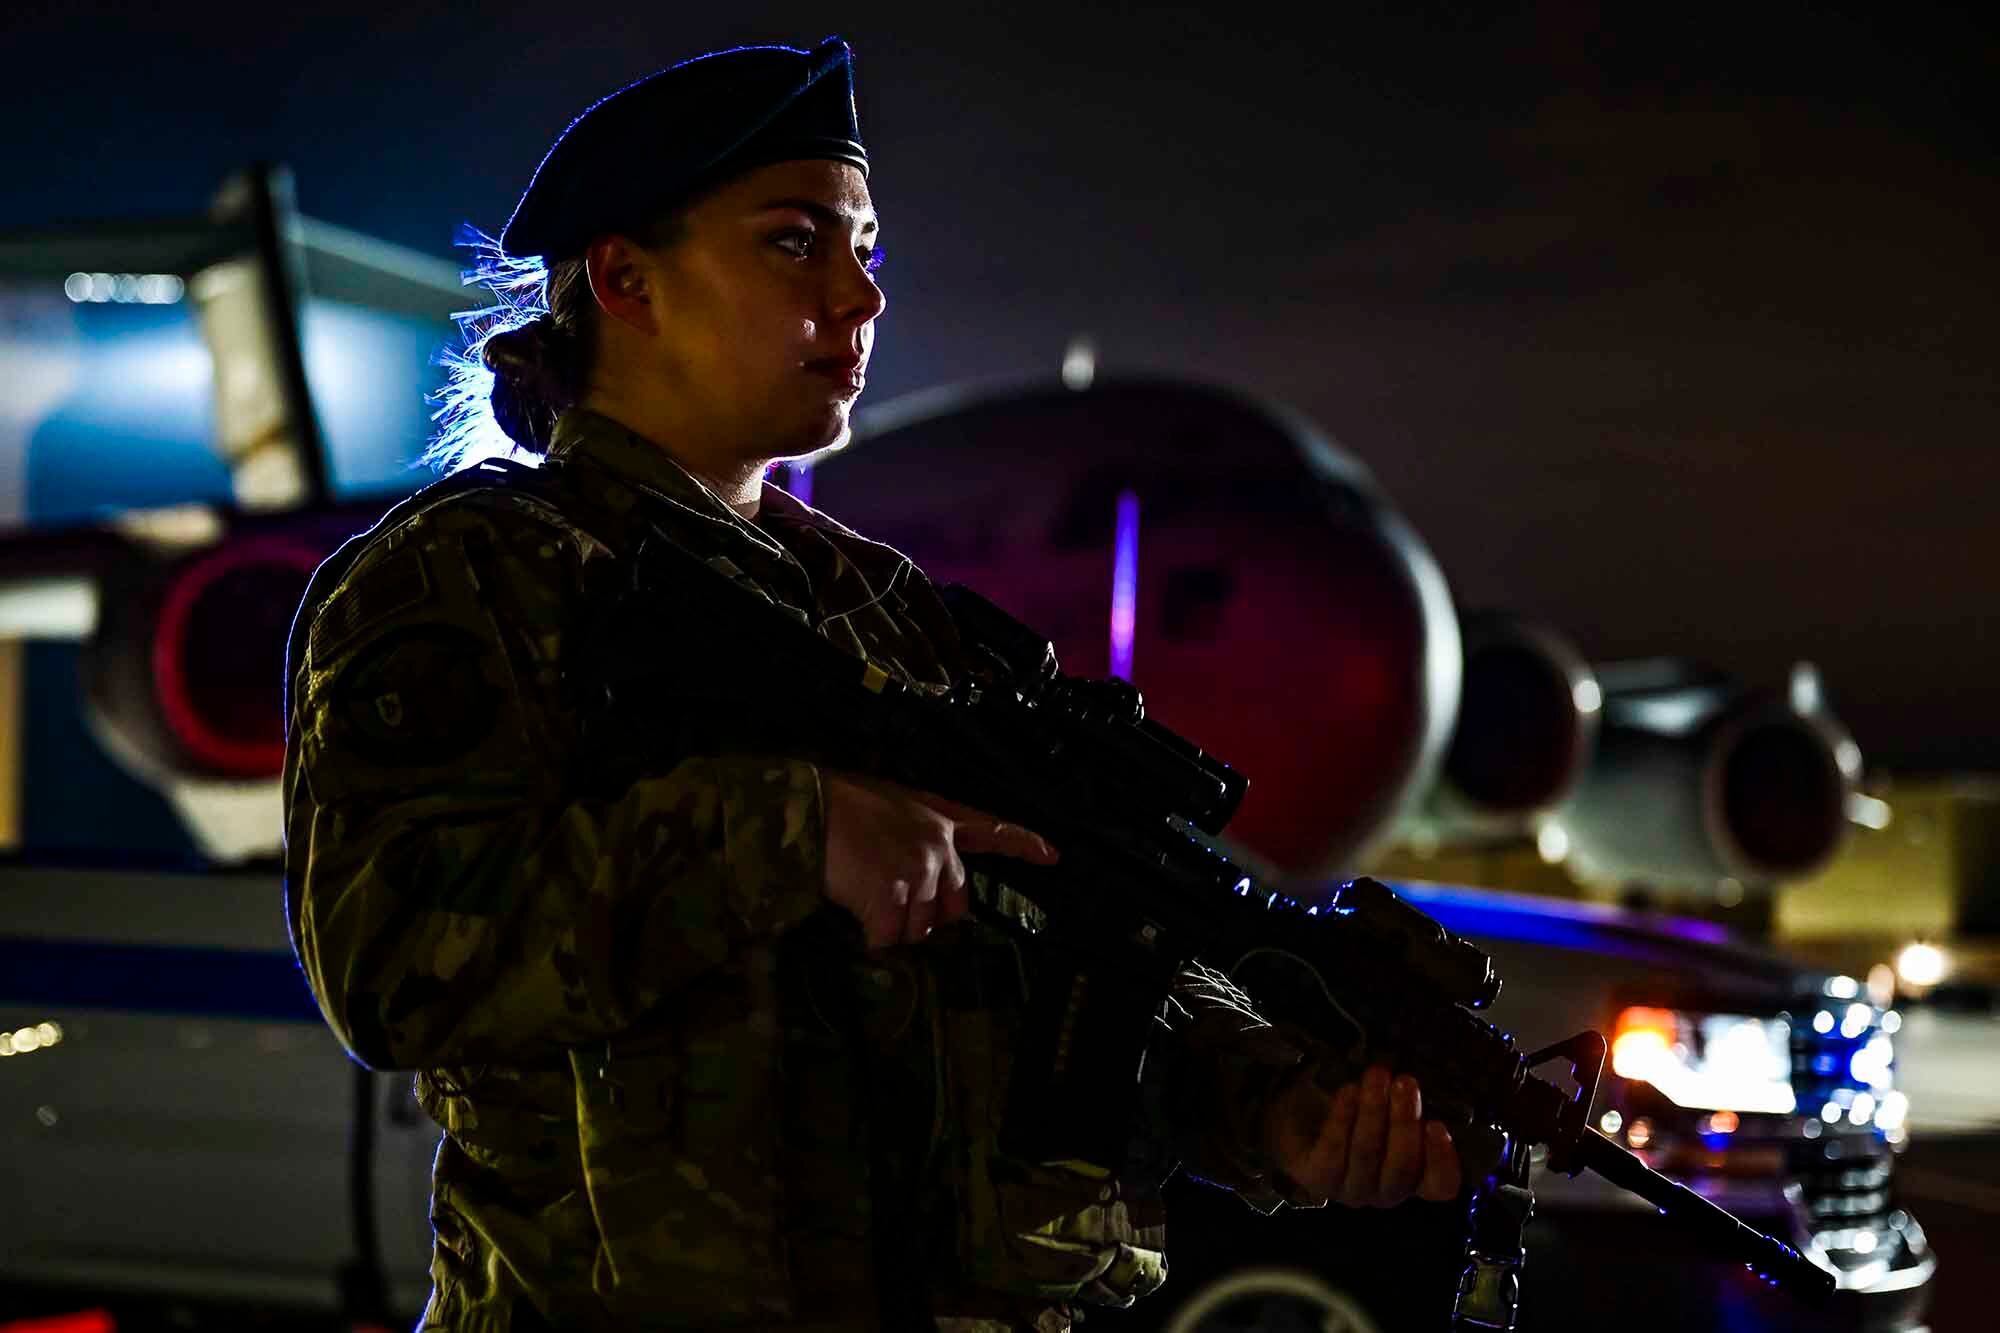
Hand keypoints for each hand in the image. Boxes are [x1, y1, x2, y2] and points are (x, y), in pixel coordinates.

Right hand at [821, 771, 1058, 949]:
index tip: (1053, 856)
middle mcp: (938, 847)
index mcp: (939, 818)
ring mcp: (917, 873)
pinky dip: (871, 935)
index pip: (990, 830)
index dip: (1023, 845)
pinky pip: (888, 936)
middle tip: (893, 903)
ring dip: (893, 925)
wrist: (810, 807)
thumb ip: (917, 833)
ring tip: (865, 897)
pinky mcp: (893, 895)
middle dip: (929, 915)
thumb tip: (917, 875)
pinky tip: (856, 913)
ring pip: (919, 927)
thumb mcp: (892, 804)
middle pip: (955, 904)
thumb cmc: (841, 803)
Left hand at [1262, 1063, 1461, 1206]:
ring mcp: (1350, 1190)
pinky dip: (1342, 1117)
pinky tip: (1348, 1091)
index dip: (1443, 1160)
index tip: (1437, 1124)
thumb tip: (1421, 1080)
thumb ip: (1410, 1104)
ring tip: (1376, 1075)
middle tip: (1405, 1082)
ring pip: (1367, 1154)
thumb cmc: (1357, 1111)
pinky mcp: (1317, 1179)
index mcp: (1414, 1179)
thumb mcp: (1390, 1106)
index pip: (1441, 1185)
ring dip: (1373, 1111)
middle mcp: (1386, 1192)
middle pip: (1402, 1166)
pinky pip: (1333, 1150)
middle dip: (1405, 1121)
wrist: (1299, 1119)